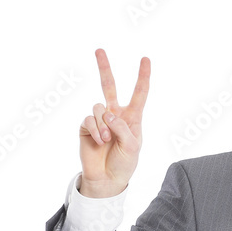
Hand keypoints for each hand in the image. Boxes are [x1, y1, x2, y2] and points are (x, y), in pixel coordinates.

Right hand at [78, 48, 149, 196]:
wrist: (107, 179)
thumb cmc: (124, 163)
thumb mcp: (133, 146)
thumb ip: (123, 127)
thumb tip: (108, 112)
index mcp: (132, 117)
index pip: (138, 93)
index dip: (142, 76)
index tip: (145, 59)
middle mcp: (114, 114)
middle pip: (109, 86)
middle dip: (104, 68)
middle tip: (99, 50)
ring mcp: (99, 120)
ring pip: (99, 108)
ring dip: (105, 125)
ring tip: (108, 140)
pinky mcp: (86, 127)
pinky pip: (89, 120)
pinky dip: (96, 130)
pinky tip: (100, 142)